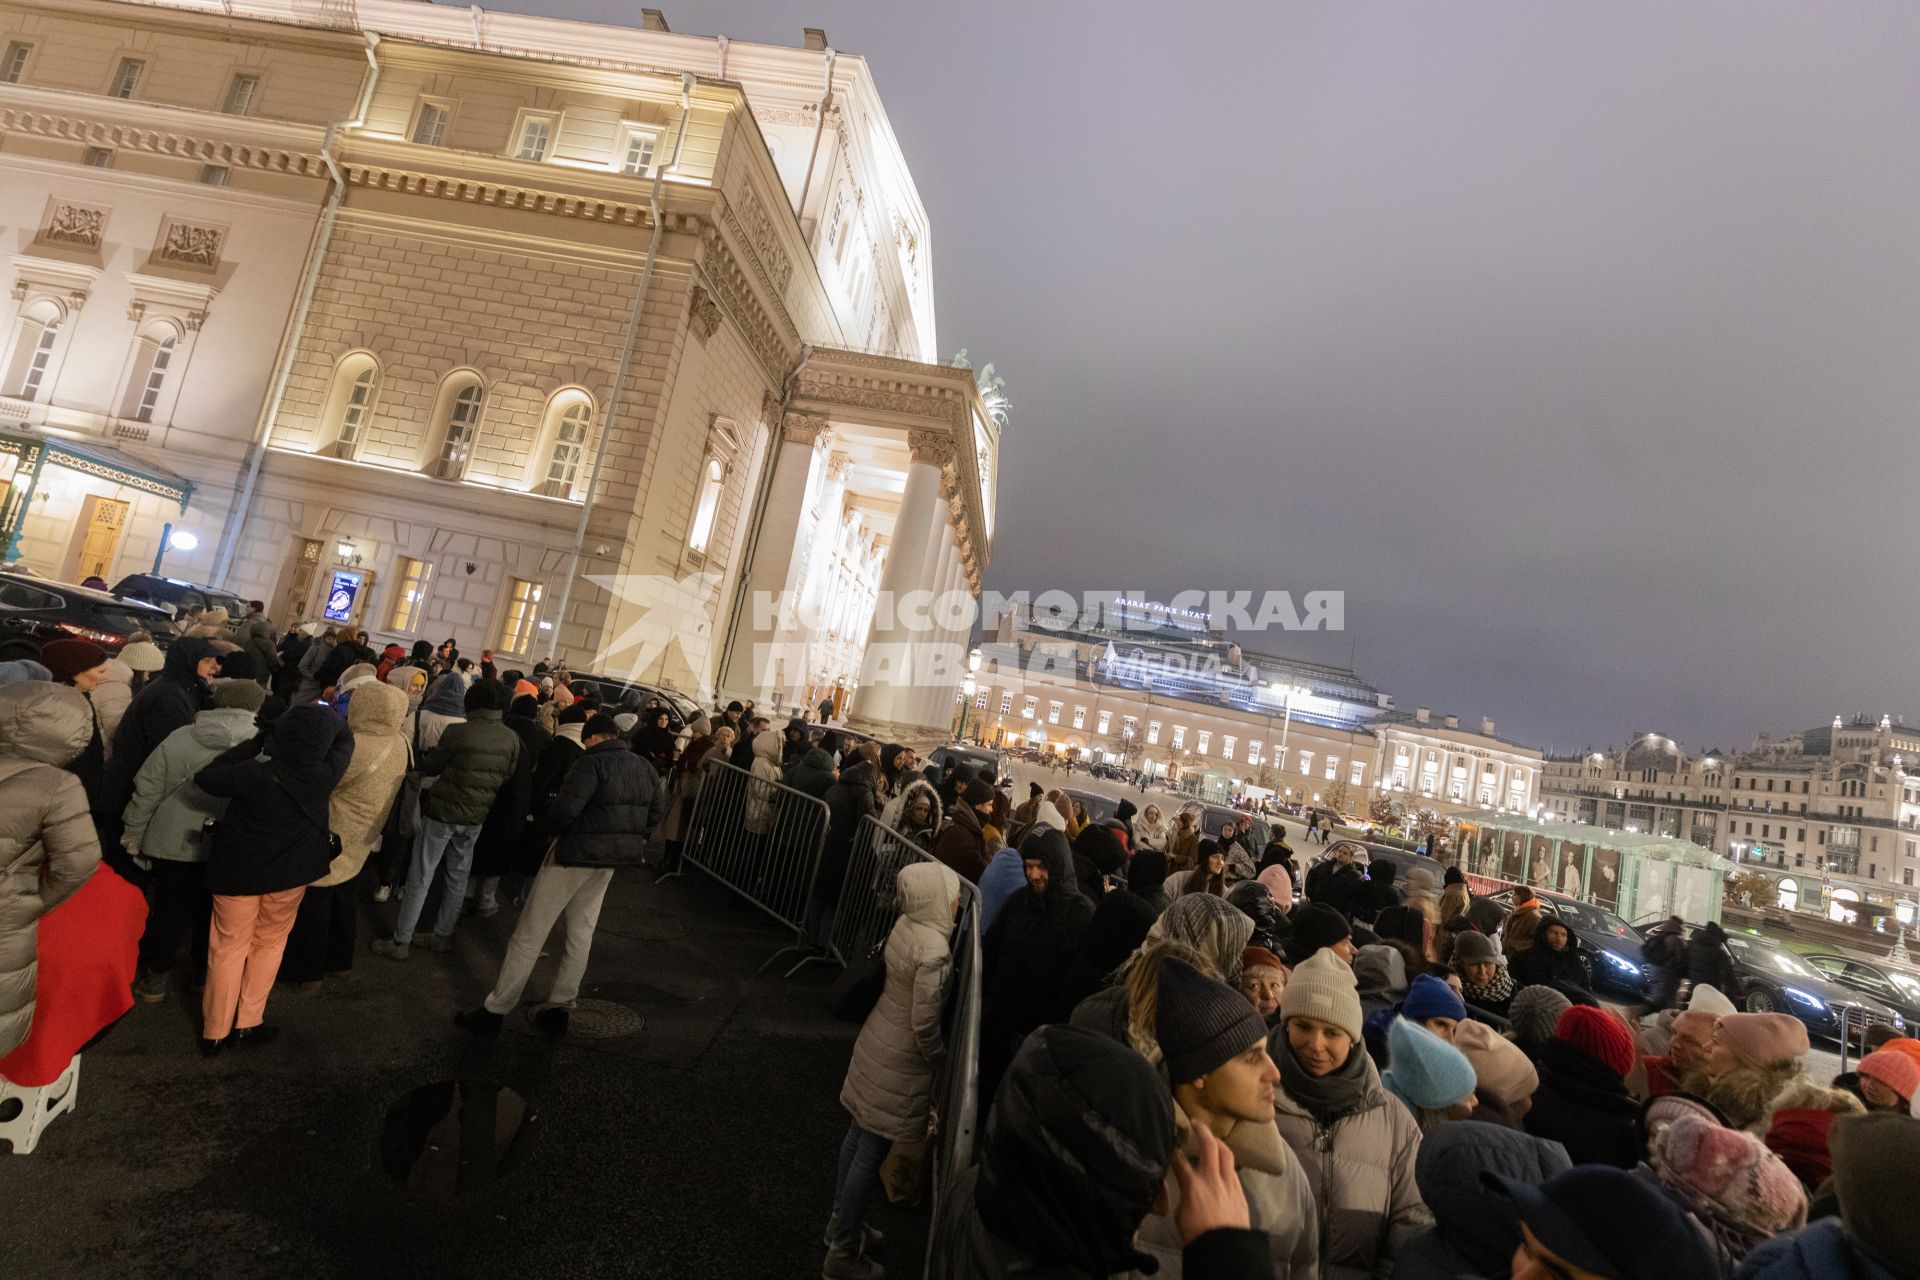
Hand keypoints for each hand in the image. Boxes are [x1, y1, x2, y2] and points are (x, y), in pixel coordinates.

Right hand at [1170, 1123, 1248, 1243]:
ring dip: (1219, 1143)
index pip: (1179, 1159)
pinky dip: (1227, 1165)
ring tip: (1213, 1139)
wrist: (1224, 1249)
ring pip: (1227, 1154)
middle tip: (1195, 1122)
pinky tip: (1224, 1166)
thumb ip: (1182, 1195)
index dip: (1173, 1149)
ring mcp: (1229, 1184)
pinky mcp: (1240, 1193)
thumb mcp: (1180, 1214)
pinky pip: (1234, 1172)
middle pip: (1209, 1145)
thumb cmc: (1196, 1235)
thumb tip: (1184, 1189)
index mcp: (1192, 1184)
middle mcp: (1212, 1178)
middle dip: (1201, 1130)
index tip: (1170, 1141)